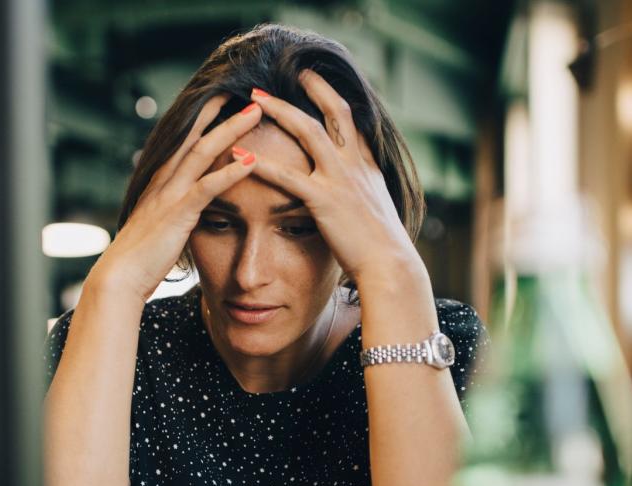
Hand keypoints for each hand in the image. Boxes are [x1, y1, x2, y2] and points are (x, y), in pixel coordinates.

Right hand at [89, 95, 263, 302]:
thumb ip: (173, 212)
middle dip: (218, 111)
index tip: (222, 101)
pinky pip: (207, 187)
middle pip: (194, 136)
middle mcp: (163, 182)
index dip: (203, 119)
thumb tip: (186, 210)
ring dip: (230, 131)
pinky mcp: (178, 214)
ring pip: (203, 152)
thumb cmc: (139, 259)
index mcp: (159, 183)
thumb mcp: (158, 228)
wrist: (119, 277)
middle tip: (243, 90)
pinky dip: (230, 172)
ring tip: (255, 114)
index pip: (183, 141)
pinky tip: (251, 161)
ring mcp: (170, 195)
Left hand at [248, 72, 424, 286]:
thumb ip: (365, 193)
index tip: (317, 81)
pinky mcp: (324, 200)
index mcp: (367, 167)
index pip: (352, 122)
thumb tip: (358, 193)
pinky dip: (263, 164)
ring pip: (308, 131)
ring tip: (255, 99)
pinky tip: (241, 156)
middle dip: (311, 89)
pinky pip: (288, 177)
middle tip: (290, 73)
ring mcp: (339, 179)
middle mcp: (354, 166)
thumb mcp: (378, 210)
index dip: (334, 98)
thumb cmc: (383, 247)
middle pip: (332, 112)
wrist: (390, 265)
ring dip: (280, 110)